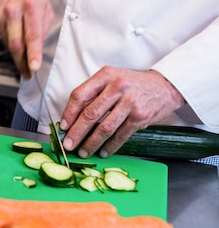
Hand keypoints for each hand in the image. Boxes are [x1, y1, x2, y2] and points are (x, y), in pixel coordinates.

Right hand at [0, 0, 53, 77]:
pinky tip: (15, 31)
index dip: (33, 53)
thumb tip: (37, 50)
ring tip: (24, 45)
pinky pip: (2, 38)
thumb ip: (44, 29)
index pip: (32, 35)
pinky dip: (10, 40)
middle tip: (28, 72)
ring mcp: (0, 15)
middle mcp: (13, 10)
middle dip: (22, 61)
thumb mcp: (47, 8)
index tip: (33, 66)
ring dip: (18, 50)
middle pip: (16, 43)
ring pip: (9, 44)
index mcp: (31, 5)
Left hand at [60, 67, 185, 157]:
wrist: (165, 86)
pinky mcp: (140, 116)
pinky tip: (103, 151)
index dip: (69, 113)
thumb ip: (94, 94)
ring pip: (105, 127)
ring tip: (83, 151)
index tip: (63, 127)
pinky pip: (121, 135)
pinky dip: (110, 146)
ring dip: (92, 143)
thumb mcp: (112, 79)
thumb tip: (72, 118)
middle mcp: (117, 87)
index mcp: (105, 75)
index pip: (80, 95)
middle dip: (77, 132)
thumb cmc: (133, 84)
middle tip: (68, 145)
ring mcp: (130, 102)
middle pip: (90, 113)